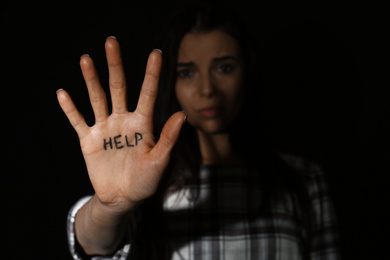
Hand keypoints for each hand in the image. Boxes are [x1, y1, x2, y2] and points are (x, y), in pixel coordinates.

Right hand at [57, 37, 184, 213]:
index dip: (152, 74)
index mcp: (143, 124)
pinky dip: (70, 109)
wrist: (123, 198)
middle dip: (115, 65)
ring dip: (91, 79)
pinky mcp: (89, 140)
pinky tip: (63, 93)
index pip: (148, 94)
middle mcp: (123, 120)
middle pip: (119, 87)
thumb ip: (168, 138)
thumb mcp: (160, 161)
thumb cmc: (145, 181)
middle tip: (112, 42)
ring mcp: (105, 128)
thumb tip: (182, 114)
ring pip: (97, 98)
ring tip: (86, 59)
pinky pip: (78, 121)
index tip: (156, 53)